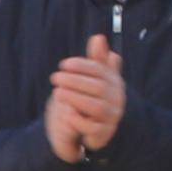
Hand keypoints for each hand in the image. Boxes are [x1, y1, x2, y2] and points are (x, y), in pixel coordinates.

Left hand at [45, 36, 122, 161]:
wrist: (89, 130)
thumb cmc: (89, 99)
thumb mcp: (92, 79)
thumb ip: (96, 60)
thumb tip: (98, 37)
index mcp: (114, 83)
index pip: (101, 71)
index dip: (83, 66)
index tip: (63, 64)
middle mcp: (116, 99)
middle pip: (98, 88)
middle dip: (75, 81)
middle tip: (55, 77)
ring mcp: (111, 117)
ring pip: (96, 107)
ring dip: (75, 98)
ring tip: (57, 93)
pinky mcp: (103, 133)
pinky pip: (93, 127)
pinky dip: (78, 119)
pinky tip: (66, 112)